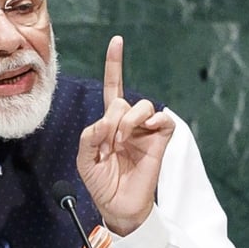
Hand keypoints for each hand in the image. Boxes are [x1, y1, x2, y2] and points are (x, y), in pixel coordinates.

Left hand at [76, 35, 174, 235]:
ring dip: (127, 122)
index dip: (114, 65)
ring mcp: (146, 131)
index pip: (112, 87)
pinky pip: (163, 119)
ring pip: (142, 105)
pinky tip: (143, 134)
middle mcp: (129, 122)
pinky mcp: (160, 141)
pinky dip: (153, 122)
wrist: (118, 206)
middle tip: (108, 145)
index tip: (116, 41)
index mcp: (109, 123)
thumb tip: (107, 121)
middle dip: (111, 119)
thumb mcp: (84, 159)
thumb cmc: (101, 183)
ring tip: (121, 144)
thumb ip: (89, 136)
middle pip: (122, 99)